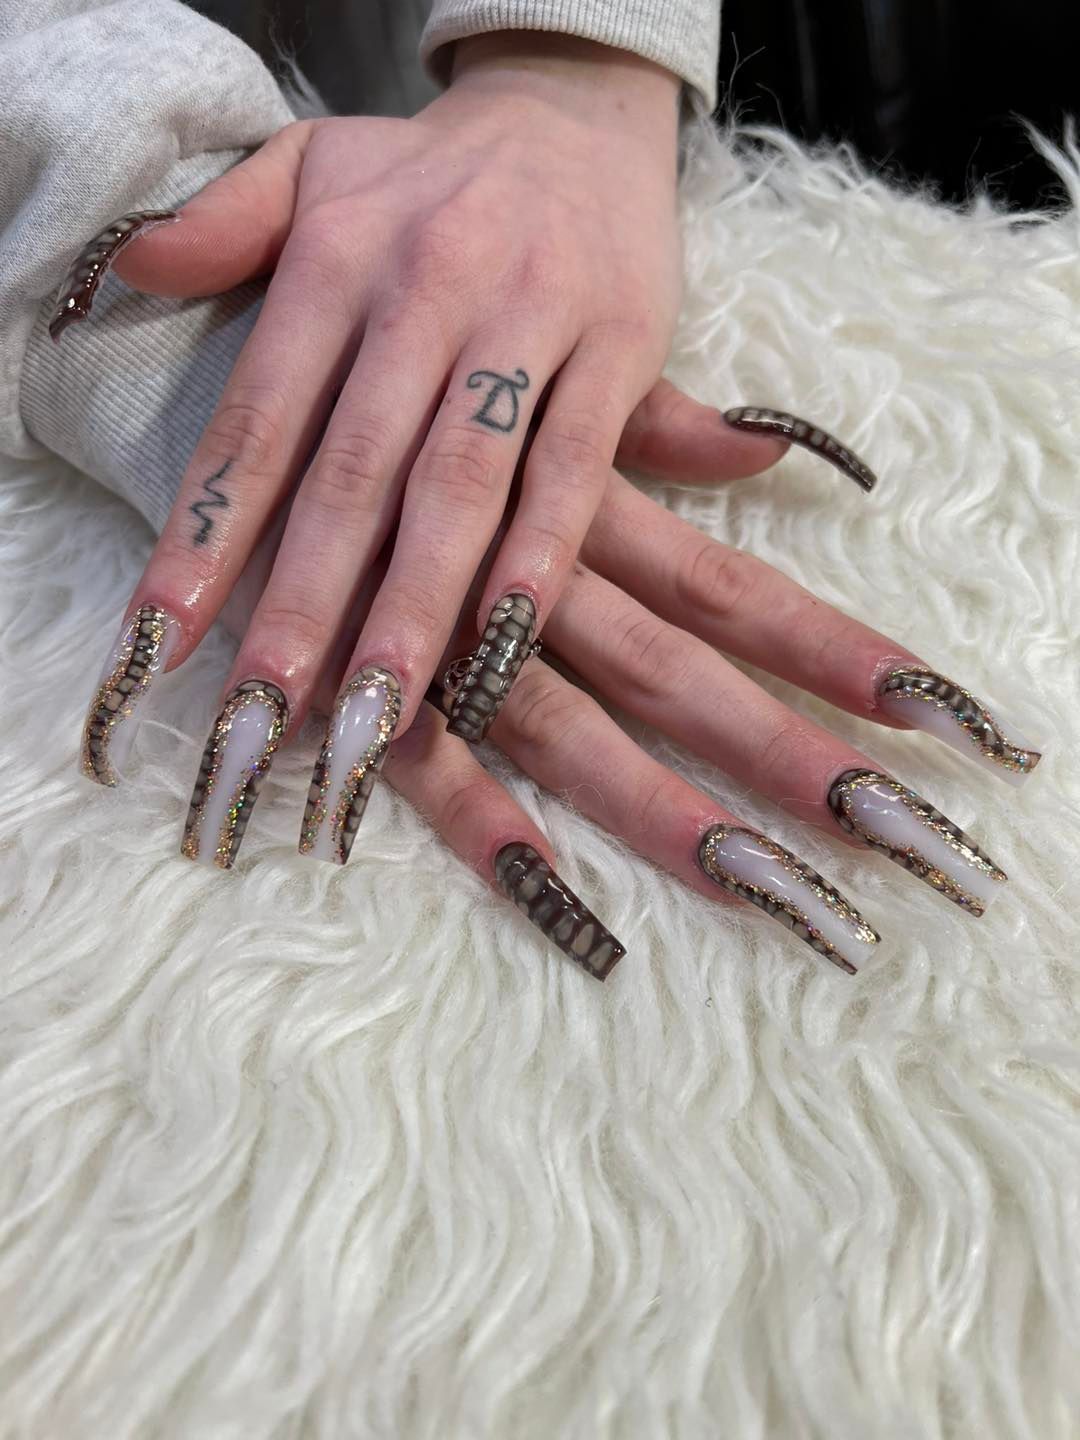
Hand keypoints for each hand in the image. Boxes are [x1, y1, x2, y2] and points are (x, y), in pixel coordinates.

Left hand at [85, 33, 681, 758]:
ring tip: (377, 710)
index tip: (165, 638)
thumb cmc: (430, 172)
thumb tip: (129, 267)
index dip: (209, 530)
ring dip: (415, 604)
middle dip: (305, 600)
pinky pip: (572, 470)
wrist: (575, 112)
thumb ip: (223, 220)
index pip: (259, 414)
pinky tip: (502, 641)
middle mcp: (425, 287)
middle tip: (266, 713)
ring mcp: (528, 319)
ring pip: (460, 482)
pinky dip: (539, 557)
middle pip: (354, 471)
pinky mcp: (616, 349)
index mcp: (339, 255)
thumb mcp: (314, 163)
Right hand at [101, 380, 1024, 977]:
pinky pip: (426, 765)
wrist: (215, 354)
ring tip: (776, 894)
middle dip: (793, 756)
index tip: (948, 724)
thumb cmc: (405, 380)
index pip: (737, 588)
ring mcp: (443, 631)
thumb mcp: (532, 383)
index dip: (839, 653)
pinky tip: (562, 906)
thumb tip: (784, 449)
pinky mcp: (353, 674)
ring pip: (573, 729)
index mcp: (586, 497)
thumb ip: (660, 425)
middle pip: (685, 674)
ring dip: (668, 813)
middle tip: (911, 847)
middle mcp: (532, 570)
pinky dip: (487, 827)